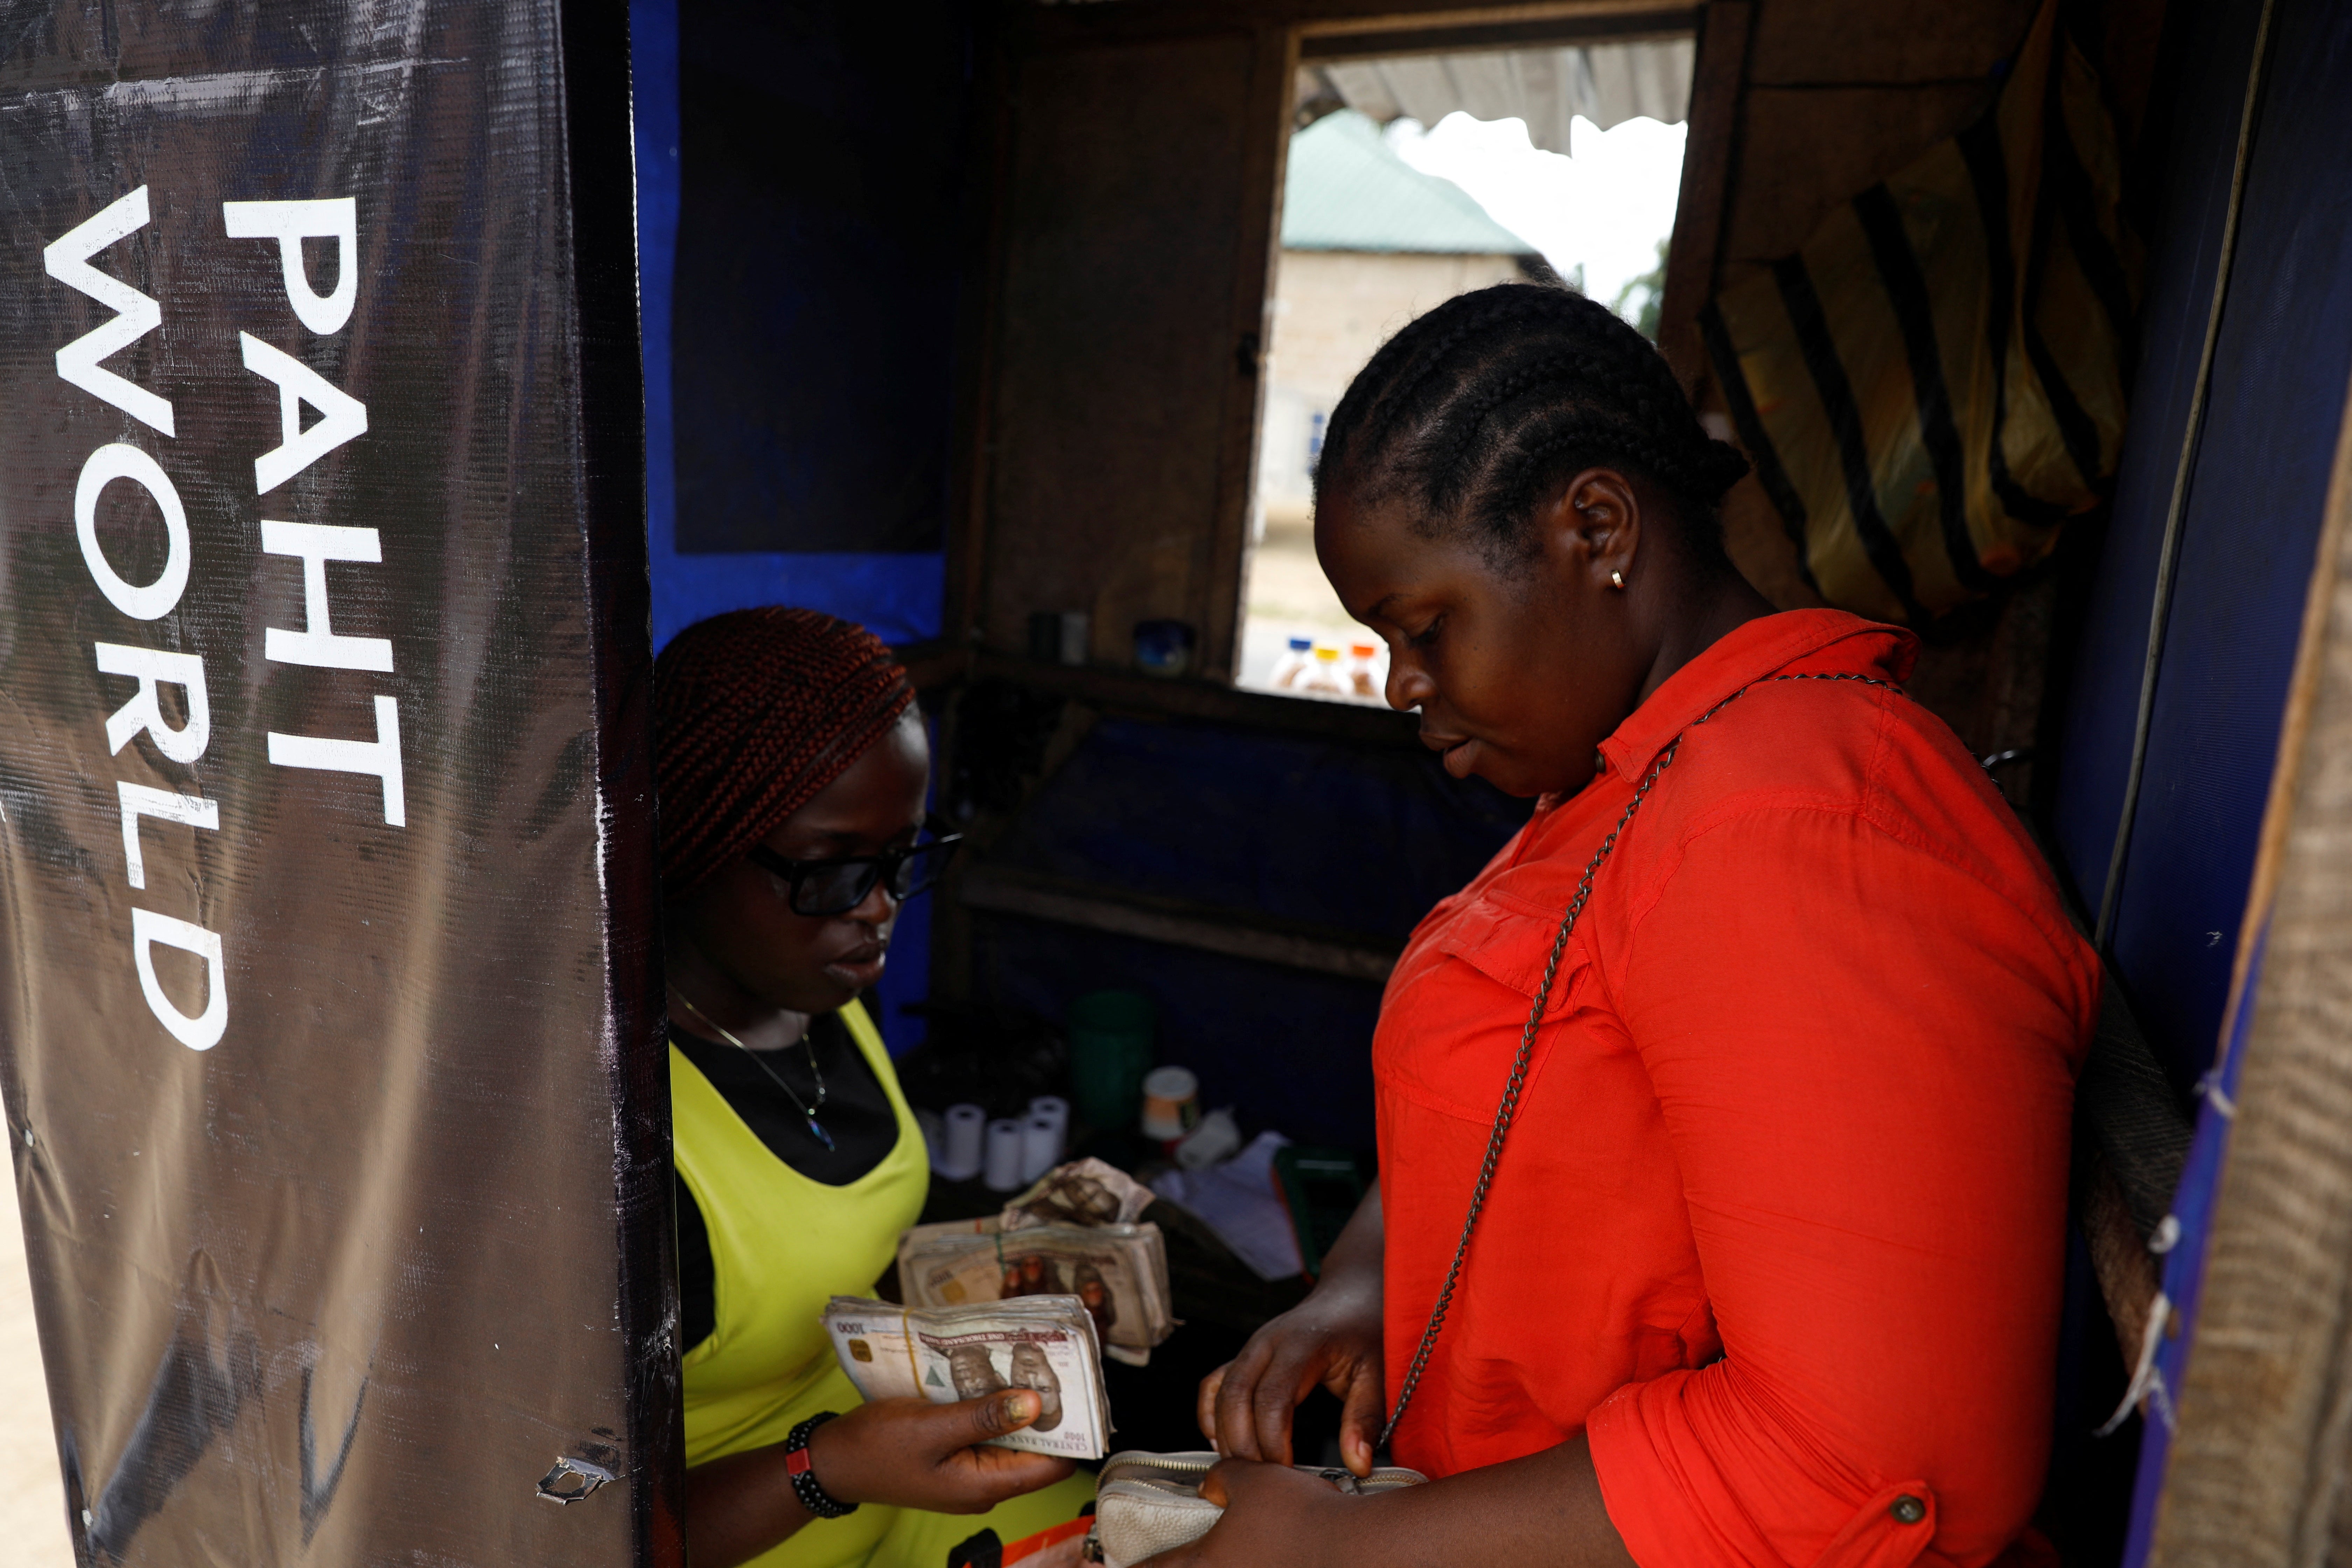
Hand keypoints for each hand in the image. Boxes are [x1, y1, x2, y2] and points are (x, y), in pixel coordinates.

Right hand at [809, 1391, 1075, 1513]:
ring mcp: (969, 1474)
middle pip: (1034, 1452)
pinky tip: (990, 1382)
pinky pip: (987, 1437)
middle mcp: (984, 1486)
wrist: (835, 1461)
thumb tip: (1035, 1403)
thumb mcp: (933, 1426)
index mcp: (984, 1486)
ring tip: (1022, 1365)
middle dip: (1043, 1412)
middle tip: (1048, 1366)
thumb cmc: (879, 1445)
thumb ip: (985, 1416)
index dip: (1069, 1432)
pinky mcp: (955, 1460)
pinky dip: (992, 1412)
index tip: (1076, 1391)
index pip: (1051, 1466)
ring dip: (1016, 1408)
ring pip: (1010, 1441)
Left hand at [1132, 1459, 1355, 1567]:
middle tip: (1152, 1561)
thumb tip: (1212, 1486)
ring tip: (1207, 1555)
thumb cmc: (1303, 1518)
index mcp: (1205, 1563)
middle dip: (1167, 1567)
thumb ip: (1223, 1479)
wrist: (1357, 1550)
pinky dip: (1245, 1565)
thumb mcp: (1253, 1480)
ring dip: (1210, 1564)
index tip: (1107, 1565)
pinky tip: (1255, 1556)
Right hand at [1199, 1183, 1385, 1473]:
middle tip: (1263, 1481)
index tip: (1288, 1473)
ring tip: (1247, 1472)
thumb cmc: (1368, 1333)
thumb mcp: (1378, 1373)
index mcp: (1302, 1345)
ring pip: (1220, 1391)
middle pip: (1236, 1396)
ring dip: (1226, 1434)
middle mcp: (1268, 1342)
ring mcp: (1252, 1346)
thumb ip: (1365, 1418)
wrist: (1353, 1295)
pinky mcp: (1245, 1355)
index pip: (1272, 1398)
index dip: (1272, 1441)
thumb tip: (1357, 1465)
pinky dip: (1211, 1413)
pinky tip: (1222, 1442)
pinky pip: (1214, 1383)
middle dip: (1243, 1445)